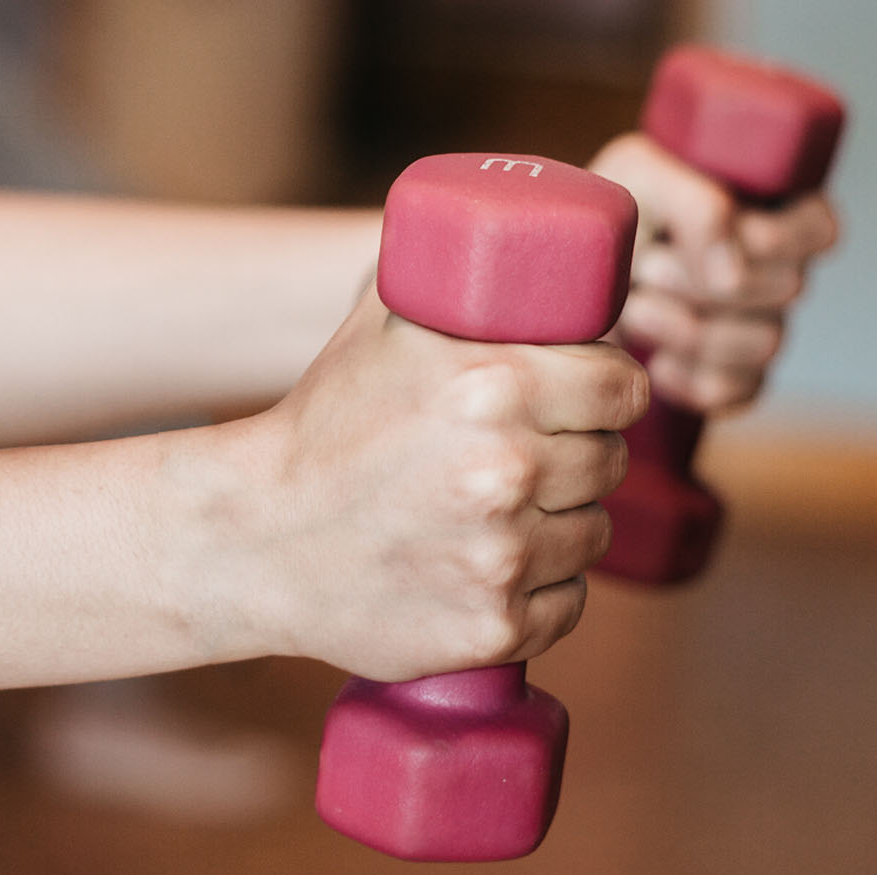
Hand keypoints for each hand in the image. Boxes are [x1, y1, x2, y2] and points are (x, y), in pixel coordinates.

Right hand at [241, 284, 647, 681]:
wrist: (252, 538)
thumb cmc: (322, 425)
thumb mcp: (384, 326)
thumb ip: (460, 278)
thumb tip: (530, 245)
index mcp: (494, 387)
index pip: (624, 388)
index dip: (607, 392)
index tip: (585, 400)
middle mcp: (507, 473)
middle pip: (611, 461)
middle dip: (578, 454)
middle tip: (526, 457)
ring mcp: (502, 559)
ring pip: (592, 535)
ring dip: (560, 523)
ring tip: (497, 514)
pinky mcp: (493, 628)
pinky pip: (568, 604)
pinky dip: (540, 590)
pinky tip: (488, 568)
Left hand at [590, 133, 838, 412]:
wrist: (556, 281)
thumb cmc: (605, 216)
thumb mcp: (637, 176)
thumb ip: (696, 206)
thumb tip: (734, 274)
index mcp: (768, 209)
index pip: (818, 230)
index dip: (771, 239)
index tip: (702, 236)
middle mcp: (773, 270)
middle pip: (787, 288)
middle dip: (703, 281)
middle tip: (645, 270)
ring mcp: (755, 327)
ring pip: (765, 343)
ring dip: (687, 328)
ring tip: (634, 309)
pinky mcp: (729, 376)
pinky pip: (737, 392)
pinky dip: (689, 380)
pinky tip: (653, 362)